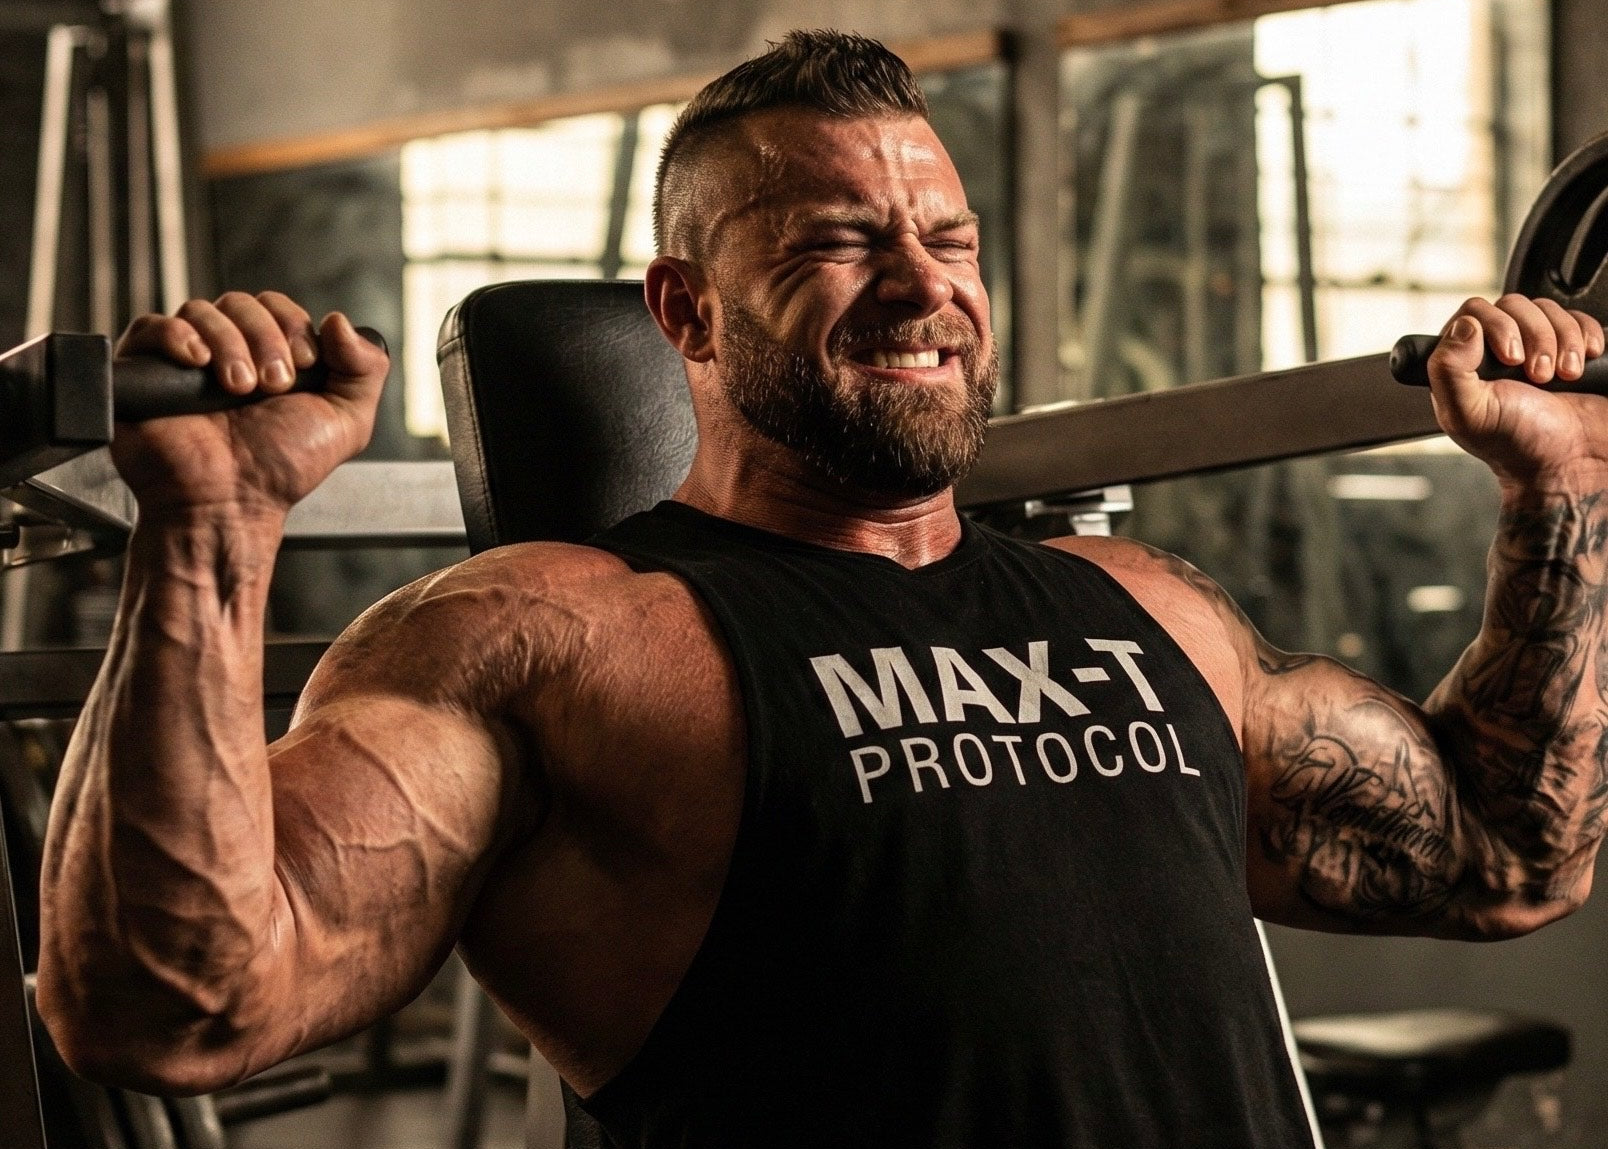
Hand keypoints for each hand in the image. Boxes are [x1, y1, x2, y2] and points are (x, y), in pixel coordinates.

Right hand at [110, 291, 387, 518]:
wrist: (231, 501)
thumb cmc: (281, 468)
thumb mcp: (346, 421)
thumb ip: (365, 369)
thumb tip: (339, 320)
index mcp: (271, 357)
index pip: (277, 306)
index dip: (293, 326)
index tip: (302, 368)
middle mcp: (228, 353)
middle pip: (242, 302)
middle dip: (266, 338)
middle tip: (272, 385)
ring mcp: (185, 361)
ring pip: (202, 310)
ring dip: (229, 344)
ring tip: (238, 389)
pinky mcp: (144, 371)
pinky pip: (151, 325)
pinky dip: (178, 336)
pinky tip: (198, 363)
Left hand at [1426, 294, 1607, 488]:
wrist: (1571, 461)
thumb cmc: (1516, 444)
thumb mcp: (1468, 412)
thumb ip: (1448, 369)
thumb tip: (1463, 325)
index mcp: (1464, 363)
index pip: (1473, 312)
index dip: (1496, 328)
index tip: (1511, 360)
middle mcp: (1496, 350)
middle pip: (1514, 304)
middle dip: (1535, 337)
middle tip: (1540, 376)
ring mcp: (1534, 346)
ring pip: (1547, 309)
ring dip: (1563, 341)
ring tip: (1563, 377)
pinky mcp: (1569, 347)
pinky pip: (1578, 317)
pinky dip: (1585, 336)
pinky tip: (1582, 364)